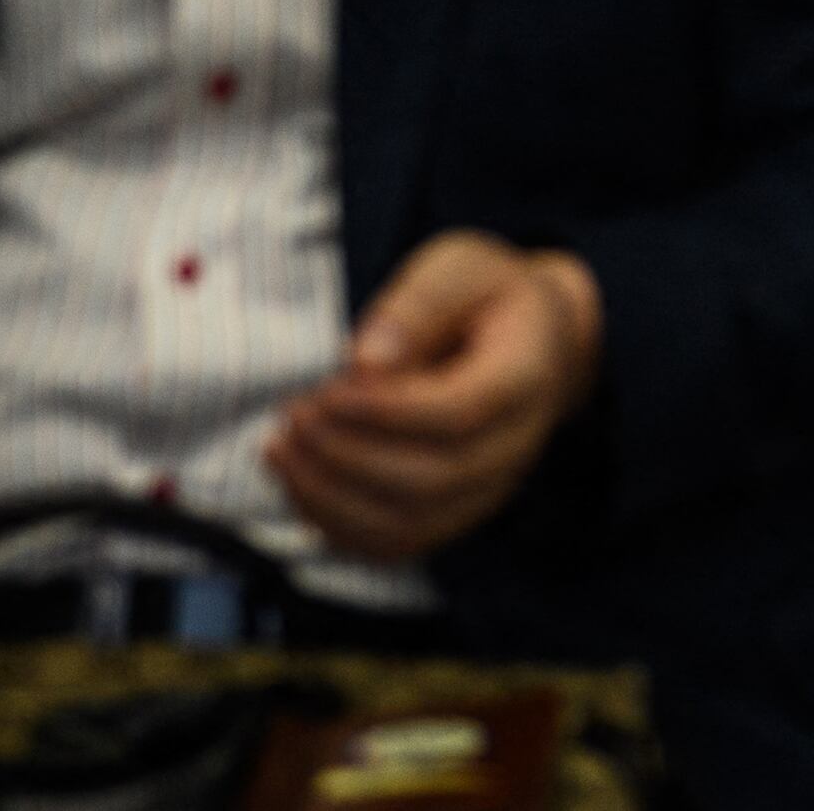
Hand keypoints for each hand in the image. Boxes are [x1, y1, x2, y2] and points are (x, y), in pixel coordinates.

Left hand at [265, 230, 601, 566]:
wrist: (533, 341)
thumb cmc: (486, 296)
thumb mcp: (459, 269)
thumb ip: (418, 305)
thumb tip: (363, 360)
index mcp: (524, 377)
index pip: (458, 415)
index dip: (385, 413)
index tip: (324, 392)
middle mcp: (513, 448)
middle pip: (432, 480)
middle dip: (347, 456)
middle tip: (293, 416)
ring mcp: (487, 490)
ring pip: (410, 524)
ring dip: (333, 497)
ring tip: (281, 450)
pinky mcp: (454, 513)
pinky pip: (396, 543)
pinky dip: (339, 526)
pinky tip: (297, 484)